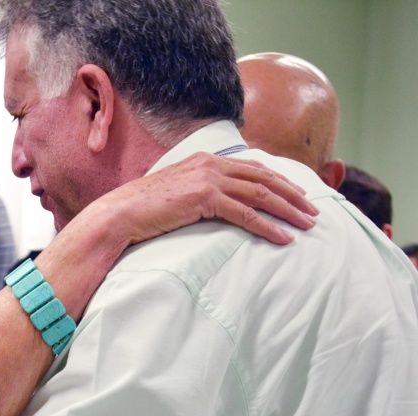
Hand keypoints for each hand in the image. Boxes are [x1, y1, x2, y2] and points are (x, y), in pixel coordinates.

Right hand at [90, 151, 318, 247]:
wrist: (120, 213)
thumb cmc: (143, 208)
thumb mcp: (175, 192)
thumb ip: (197, 190)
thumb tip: (212, 203)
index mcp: (204, 160)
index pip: (252, 167)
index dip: (279, 180)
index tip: (297, 193)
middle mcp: (210, 164)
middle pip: (263, 177)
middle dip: (292, 194)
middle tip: (312, 210)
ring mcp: (208, 179)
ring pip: (260, 193)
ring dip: (288, 210)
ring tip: (307, 224)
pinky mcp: (204, 198)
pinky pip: (245, 213)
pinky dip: (268, 226)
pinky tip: (283, 238)